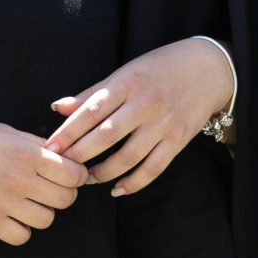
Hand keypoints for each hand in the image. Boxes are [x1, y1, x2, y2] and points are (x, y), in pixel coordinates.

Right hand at [0, 119, 86, 246]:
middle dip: (62, 195)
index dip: (75, 175)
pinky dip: (20, 229)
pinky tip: (9, 216)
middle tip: (47, 189)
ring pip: (46, 220)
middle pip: (66, 200)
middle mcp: (18, 178)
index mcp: (25, 152)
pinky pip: (21, 236)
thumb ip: (33, 144)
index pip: (74, 174)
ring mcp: (2, 202)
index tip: (66, 175)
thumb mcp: (1, 130)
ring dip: (40, 212)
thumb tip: (62, 156)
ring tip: (24, 202)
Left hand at [46, 37, 234, 196]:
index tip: (49, 150)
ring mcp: (163, 123)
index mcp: (127, 83)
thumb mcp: (125, 72)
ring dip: (103, 173)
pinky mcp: (178, 139)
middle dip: (79, 155)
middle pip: (105, 136)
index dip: (67, 133)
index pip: (90, 111)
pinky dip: (133, 182)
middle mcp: (145, 104)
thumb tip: (58, 108)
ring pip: (127, 156)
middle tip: (60, 170)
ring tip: (86, 179)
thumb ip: (92, 93)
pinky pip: (153, 168)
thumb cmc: (160, 68)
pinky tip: (116, 189)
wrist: (209, 68)